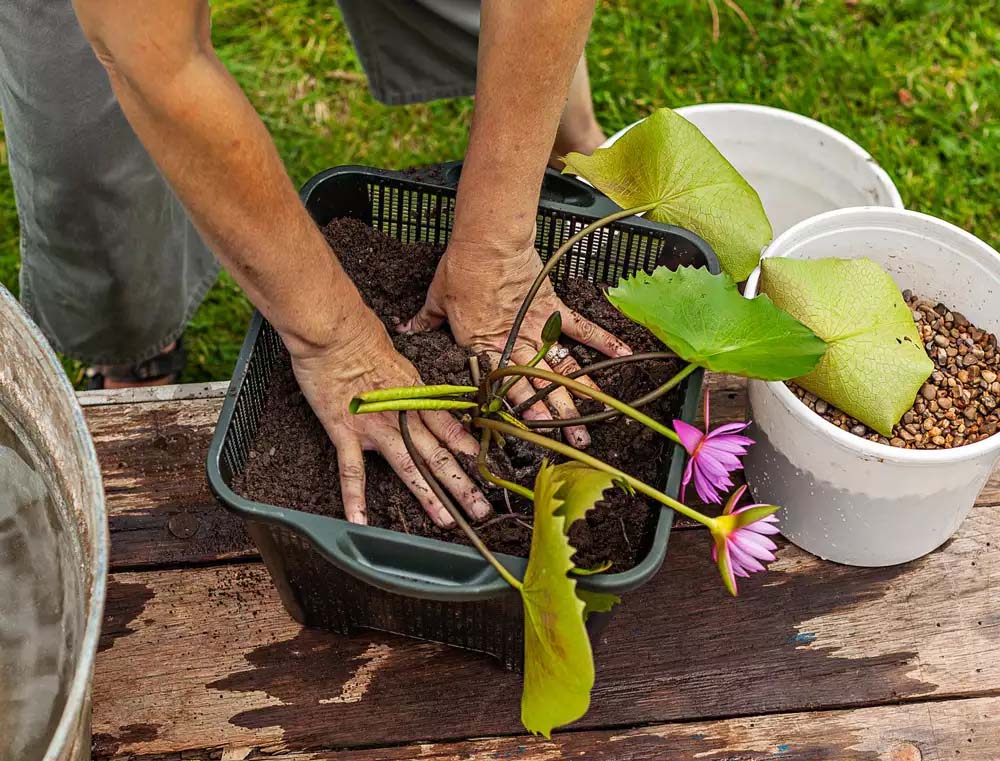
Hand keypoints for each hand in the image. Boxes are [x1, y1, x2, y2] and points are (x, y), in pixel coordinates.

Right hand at [287, 311, 490, 527]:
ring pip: (408, 468)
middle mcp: (402, 417)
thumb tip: (429, 404)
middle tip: (480, 510)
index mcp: (417, 398)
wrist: (334, 334)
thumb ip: (415, 391)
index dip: (472, 454)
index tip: (491, 473)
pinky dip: (355, 499)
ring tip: (445, 521)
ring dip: (429, 496)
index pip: (452, 431)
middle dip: (462, 485)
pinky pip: (351, 472)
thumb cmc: (363, 339)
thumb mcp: (402, 364)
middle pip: (438, 455)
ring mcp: (375, 428)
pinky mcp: (345, 434)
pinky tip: (360, 522)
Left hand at [400, 240, 631, 447]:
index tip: (525, 436)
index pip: (498, 388)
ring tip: (590, 423)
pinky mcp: (554, 309)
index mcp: (483, 347)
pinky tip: (625, 356)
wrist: (487, 242)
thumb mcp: (437, 298)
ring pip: (560, 371)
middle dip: (554, 420)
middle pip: (536, 389)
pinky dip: (605, 341)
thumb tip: (407, 328)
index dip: (512, 414)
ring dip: (577, 398)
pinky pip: (581, 329)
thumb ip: (425, 319)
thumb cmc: (460, 269)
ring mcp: (537, 330)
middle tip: (570, 443)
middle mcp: (513, 345)